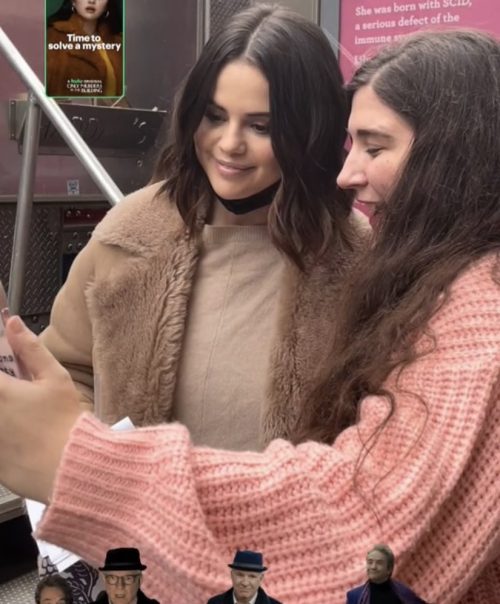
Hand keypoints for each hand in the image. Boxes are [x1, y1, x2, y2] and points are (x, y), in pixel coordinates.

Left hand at [0, 316, 82, 502]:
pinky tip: (20, 434)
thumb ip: (31, 349)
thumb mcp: (55, 379)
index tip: (7, 369)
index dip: (0, 365)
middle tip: (17, 389)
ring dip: (6, 410)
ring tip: (23, 414)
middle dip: (5, 386)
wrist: (72, 468)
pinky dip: (6, 431)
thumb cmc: (66, 423)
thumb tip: (13, 324)